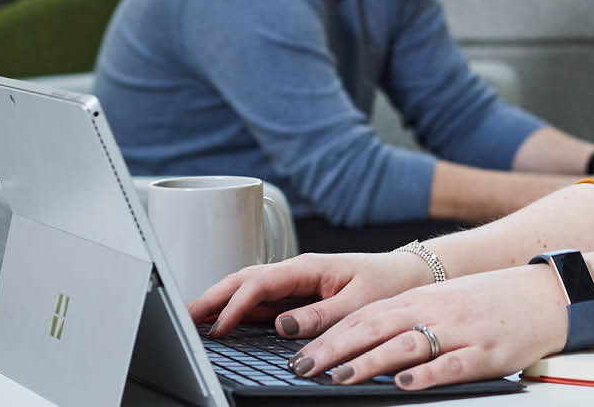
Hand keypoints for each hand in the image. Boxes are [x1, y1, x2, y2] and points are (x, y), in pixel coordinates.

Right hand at [189, 251, 434, 337]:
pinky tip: (225, 321)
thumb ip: (322, 315)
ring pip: (249, 288)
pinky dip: (239, 309)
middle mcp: (297, 271)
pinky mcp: (299, 295)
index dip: (235, 304)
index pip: (260, 282)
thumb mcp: (359, 302)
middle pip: (243, 280)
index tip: (218, 326)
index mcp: (308, 267)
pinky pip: (262, 300)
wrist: (408, 275)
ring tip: (194, 319)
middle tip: (184, 316)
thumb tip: (284, 325)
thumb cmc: (388, 283)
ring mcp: (296, 282)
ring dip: (221, 301)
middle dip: (212, 296)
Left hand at [291, 264, 566, 389]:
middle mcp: (434, 311)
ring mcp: (459, 332)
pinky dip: (426, 374)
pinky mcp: (484, 354)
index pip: (364, 316)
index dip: (329, 335)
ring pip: (406, 344)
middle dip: (335, 350)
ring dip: (369, 362)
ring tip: (341, 376)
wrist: (544, 293)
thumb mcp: (441, 300)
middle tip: (304, 367)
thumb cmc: (489, 301)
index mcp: (420, 298)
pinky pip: (450, 364)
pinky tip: (405, 384)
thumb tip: (357, 339)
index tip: (300, 352)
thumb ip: (403, 317)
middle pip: (375, 328)